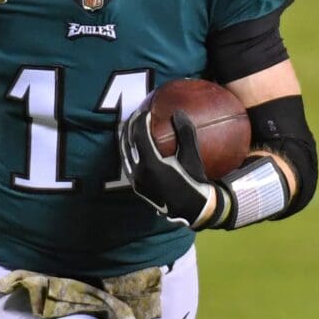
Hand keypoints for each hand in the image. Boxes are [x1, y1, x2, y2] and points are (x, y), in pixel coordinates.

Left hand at [119, 109, 219, 228]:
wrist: (191, 208)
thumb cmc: (194, 181)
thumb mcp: (192, 157)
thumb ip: (185, 133)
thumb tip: (178, 113)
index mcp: (151, 164)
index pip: (139, 135)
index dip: (141, 120)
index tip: (147, 110)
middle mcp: (139, 172)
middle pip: (128, 142)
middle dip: (131, 125)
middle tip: (137, 113)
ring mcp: (135, 180)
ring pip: (124, 153)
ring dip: (126, 137)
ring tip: (131, 125)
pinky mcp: (136, 186)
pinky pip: (127, 163)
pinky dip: (128, 150)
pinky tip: (133, 145)